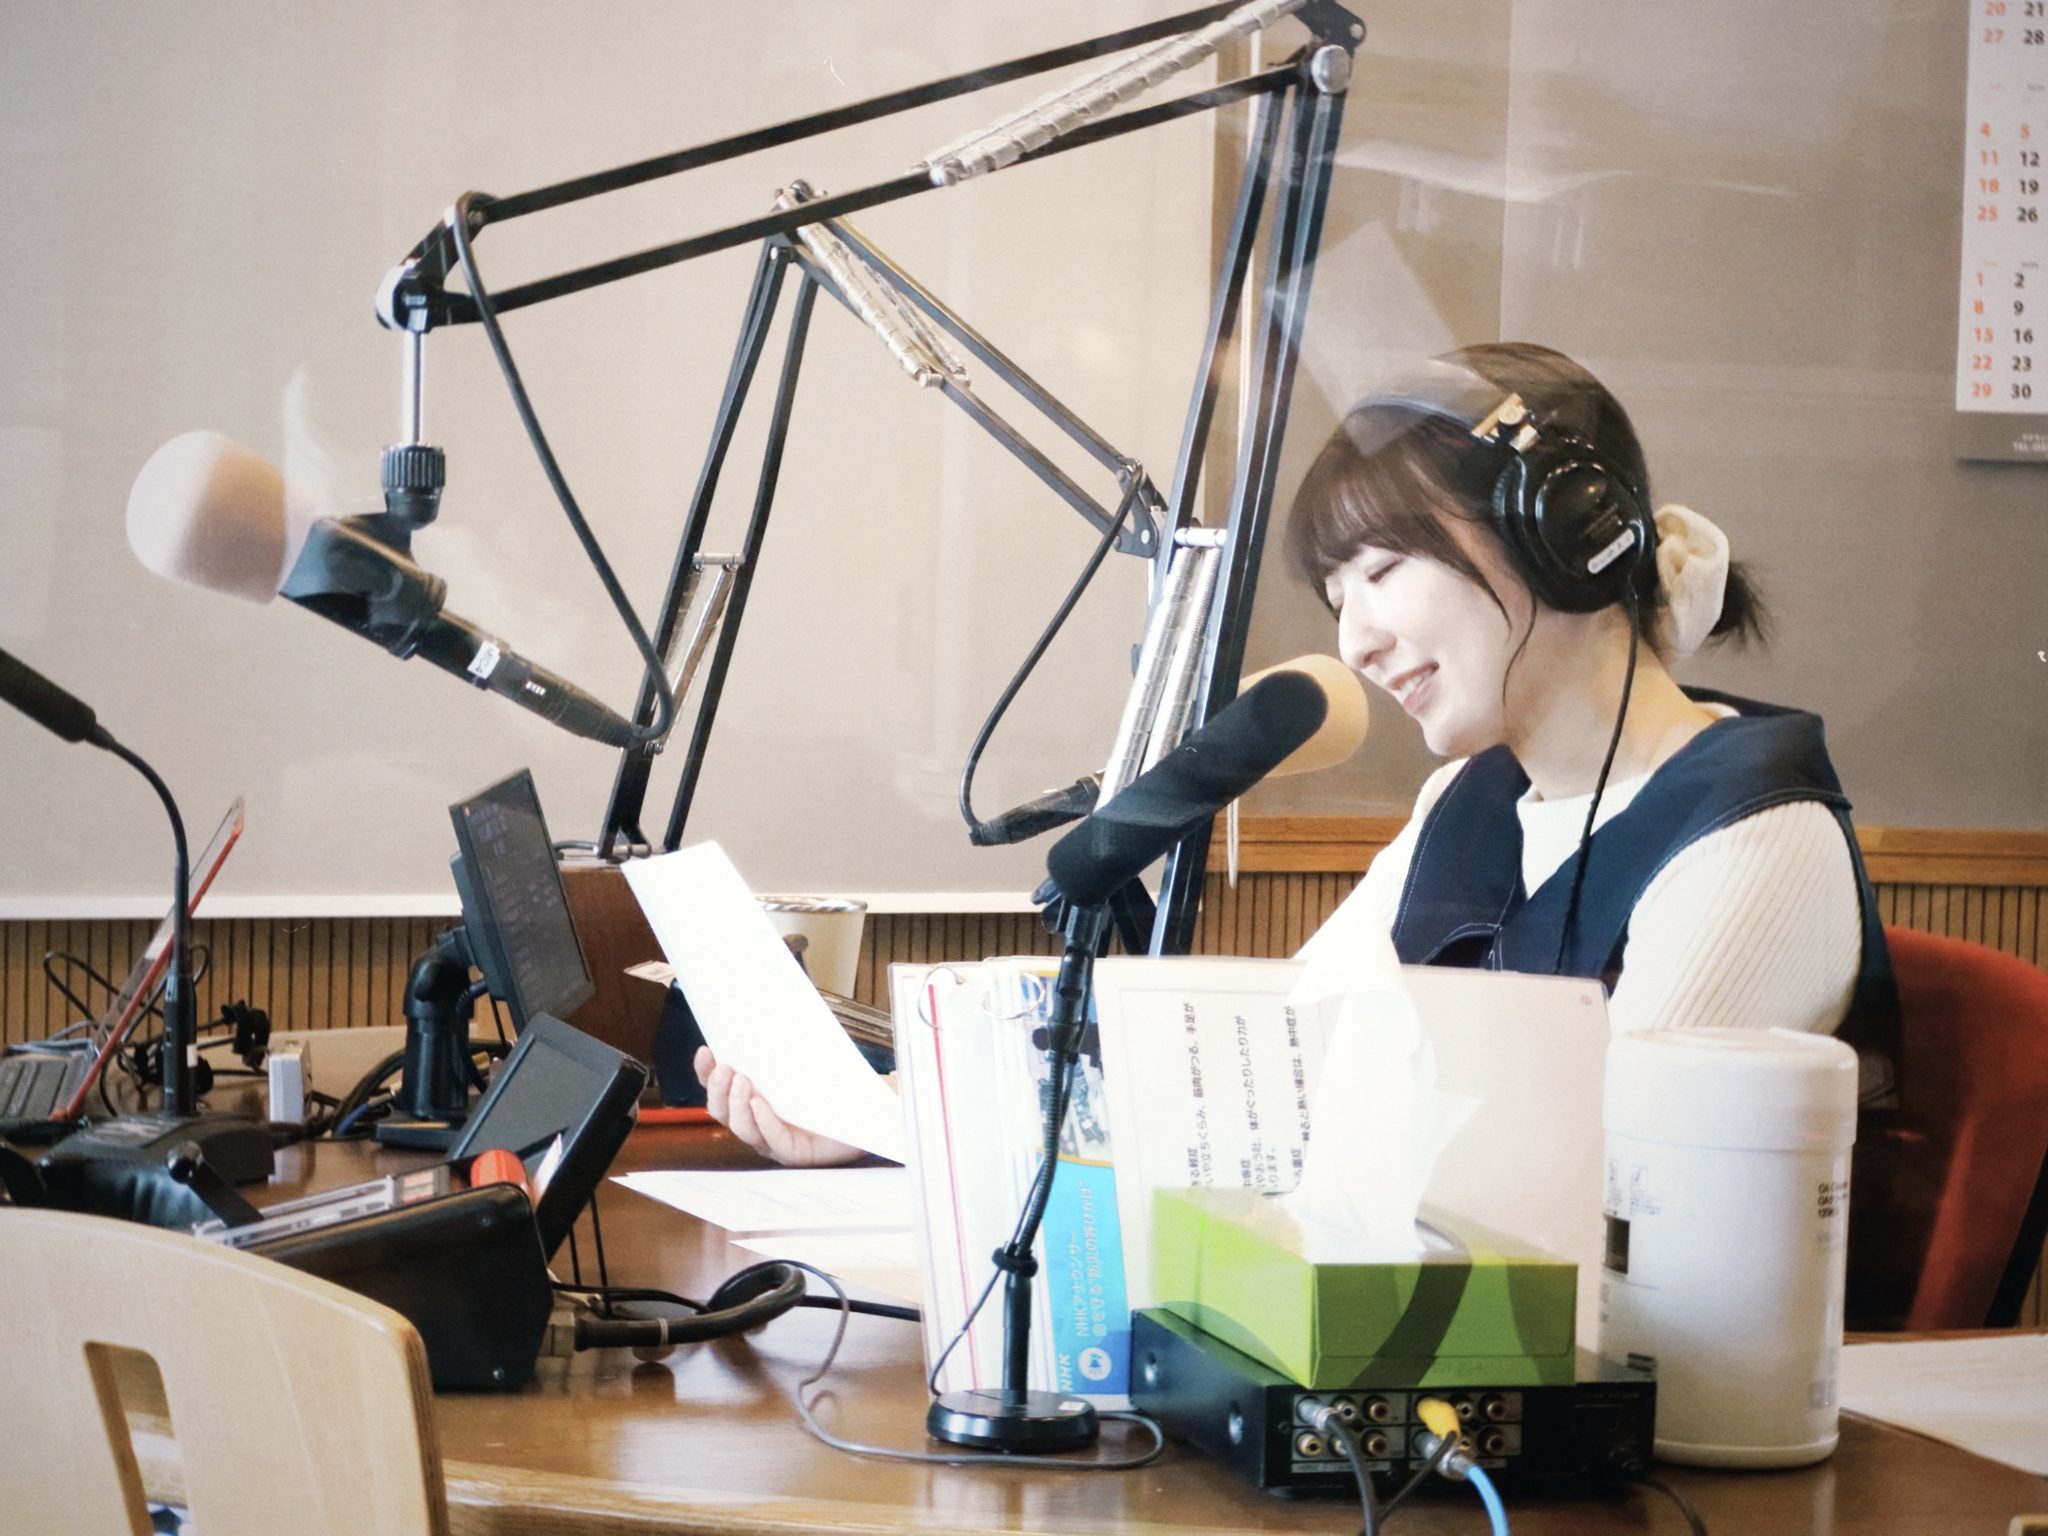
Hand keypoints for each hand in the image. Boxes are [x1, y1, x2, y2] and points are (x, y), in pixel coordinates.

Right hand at [693, 1047, 865, 1167]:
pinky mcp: (795, 1152)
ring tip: (742, 1081)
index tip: (706, 1051)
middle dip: (718, 1090)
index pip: (720, 1090)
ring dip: (737, 1104)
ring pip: (743, 1129)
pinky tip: (760, 1104)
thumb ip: (784, 1045)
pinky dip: (764, 1122)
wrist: (869, 1112)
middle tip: (725, 1069)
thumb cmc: (834, 1087)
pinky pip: (773, 1141)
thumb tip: (767, 1010)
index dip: (707, 1073)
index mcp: (753, 1100)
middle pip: (722, 1113)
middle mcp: (758, 1123)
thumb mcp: (804, 1060)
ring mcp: (774, 1140)